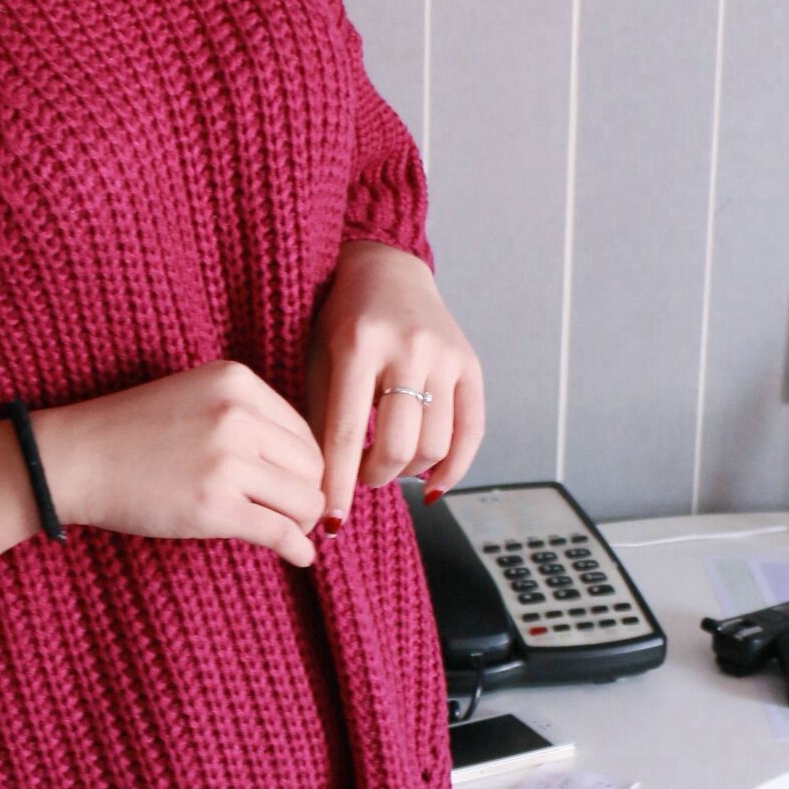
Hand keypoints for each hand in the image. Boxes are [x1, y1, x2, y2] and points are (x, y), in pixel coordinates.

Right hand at [32, 359, 326, 568]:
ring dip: (301, 523)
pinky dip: (298, 550)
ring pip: (304, 501)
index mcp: (237, 382)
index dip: (302, 466)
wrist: (75, 459)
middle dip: (305, 494)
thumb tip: (306, 465)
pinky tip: (298, 558)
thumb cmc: (131, 433)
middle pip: (310, 466)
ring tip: (287, 533)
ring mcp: (226, 460)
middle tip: (290, 515)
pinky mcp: (214, 506)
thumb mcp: (196, 397)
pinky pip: (280, 533)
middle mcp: (238, 415)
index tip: (289, 487)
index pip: (303, 431)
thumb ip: (247, 416)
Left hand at [302, 240, 483, 529]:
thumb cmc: (339, 319)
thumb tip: (319, 488)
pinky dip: (452, 469)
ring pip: (434, 446)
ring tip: (386, 466)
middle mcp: (407, 349)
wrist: (385, 267)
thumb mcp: (318, 359)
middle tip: (360, 479)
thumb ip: (319, 417)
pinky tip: (430, 487)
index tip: (330, 521)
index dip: (338, 484)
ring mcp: (445, 356)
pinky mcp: (470, 364)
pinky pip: (471, 433)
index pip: (346, 432)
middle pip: (398, 446)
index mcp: (358, 345)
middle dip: (374, 478)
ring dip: (407, 473)